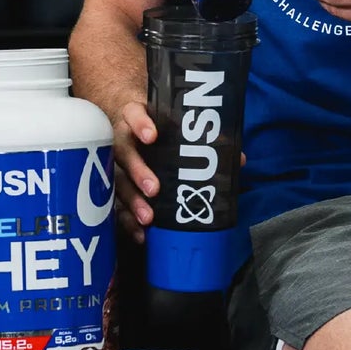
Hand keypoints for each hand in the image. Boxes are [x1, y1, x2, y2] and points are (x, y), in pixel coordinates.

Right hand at [110, 101, 247, 244]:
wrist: (126, 121)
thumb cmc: (156, 123)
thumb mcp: (175, 122)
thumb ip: (205, 138)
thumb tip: (238, 159)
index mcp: (135, 117)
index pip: (134, 115)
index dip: (141, 124)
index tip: (153, 136)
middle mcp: (121, 139)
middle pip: (124, 154)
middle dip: (139, 172)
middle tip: (155, 188)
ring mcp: (113, 163)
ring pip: (117, 181)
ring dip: (132, 200)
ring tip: (148, 217)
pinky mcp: (112, 185)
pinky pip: (116, 203)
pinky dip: (126, 220)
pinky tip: (140, 233)